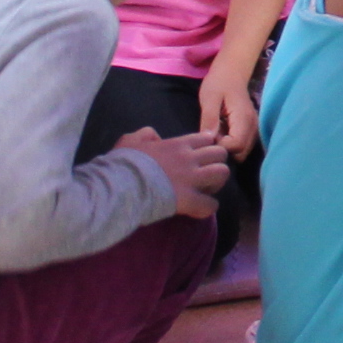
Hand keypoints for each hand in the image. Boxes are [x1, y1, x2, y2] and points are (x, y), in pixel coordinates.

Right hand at [118, 126, 232, 219]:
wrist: (120, 185)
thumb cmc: (123, 164)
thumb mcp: (130, 140)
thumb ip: (145, 135)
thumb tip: (155, 137)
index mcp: (177, 144)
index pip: (206, 138)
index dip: (207, 147)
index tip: (200, 156)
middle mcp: (189, 158)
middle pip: (220, 153)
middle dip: (216, 163)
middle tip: (205, 174)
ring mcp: (191, 179)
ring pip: (222, 174)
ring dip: (216, 182)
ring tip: (206, 189)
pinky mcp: (189, 200)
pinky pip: (211, 204)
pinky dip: (208, 207)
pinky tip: (199, 208)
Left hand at [196, 60, 260, 156]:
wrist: (232, 71)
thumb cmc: (219, 82)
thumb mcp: (209, 98)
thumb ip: (209, 119)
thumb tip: (207, 140)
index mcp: (243, 118)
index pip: (236, 146)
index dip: (221, 146)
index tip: (209, 135)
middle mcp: (253, 126)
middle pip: (242, 152)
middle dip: (225, 150)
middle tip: (212, 135)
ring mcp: (254, 128)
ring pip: (243, 151)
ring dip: (228, 147)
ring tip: (217, 132)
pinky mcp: (251, 128)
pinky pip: (243, 144)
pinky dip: (232, 143)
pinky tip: (223, 132)